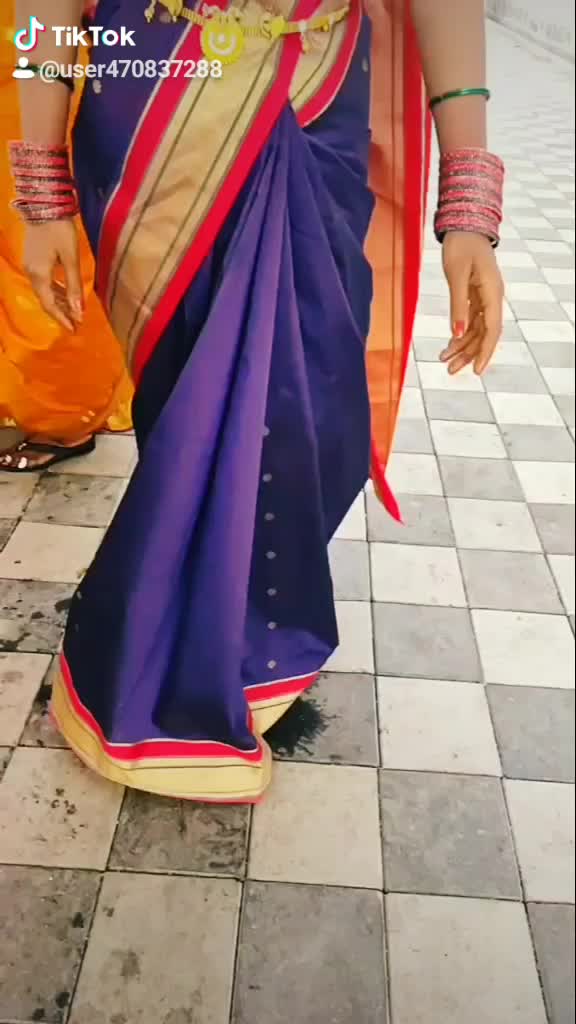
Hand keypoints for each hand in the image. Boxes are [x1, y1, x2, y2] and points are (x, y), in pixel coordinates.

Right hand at [23, 220, 83, 331]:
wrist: (43, 204)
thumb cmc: (59, 229)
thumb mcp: (70, 257)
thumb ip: (73, 284)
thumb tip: (77, 311)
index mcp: (39, 275)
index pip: (50, 305)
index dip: (62, 318)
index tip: (75, 329)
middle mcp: (32, 273)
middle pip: (46, 300)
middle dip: (62, 313)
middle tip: (77, 323)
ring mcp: (31, 266)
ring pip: (45, 291)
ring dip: (60, 302)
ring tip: (74, 311)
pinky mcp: (34, 259)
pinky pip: (44, 281)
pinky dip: (56, 290)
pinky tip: (66, 292)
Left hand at [440, 231, 504, 374]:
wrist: (464, 227)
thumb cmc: (461, 246)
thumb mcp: (457, 275)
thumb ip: (458, 305)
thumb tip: (458, 333)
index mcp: (493, 293)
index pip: (492, 330)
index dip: (485, 352)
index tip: (476, 371)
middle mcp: (493, 298)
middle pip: (484, 334)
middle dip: (469, 354)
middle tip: (451, 371)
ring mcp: (485, 298)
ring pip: (477, 330)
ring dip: (462, 347)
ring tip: (444, 362)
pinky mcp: (476, 296)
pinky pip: (471, 321)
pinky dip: (460, 334)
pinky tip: (448, 346)